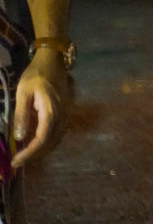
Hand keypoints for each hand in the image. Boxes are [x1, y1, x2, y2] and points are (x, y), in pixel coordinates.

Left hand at [12, 49, 69, 167]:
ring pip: (56, 139)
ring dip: (42, 150)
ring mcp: (66, 114)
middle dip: (35, 155)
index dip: (30, 152)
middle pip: (51, 142)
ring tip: (25, 156)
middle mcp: (62, 115)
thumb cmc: (36, 75)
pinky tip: (35, 144)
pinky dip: (47, 142)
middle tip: (17, 162)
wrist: (53, 61)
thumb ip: (21, 115)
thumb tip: (19, 137)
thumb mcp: (23, 92)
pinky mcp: (65, 113)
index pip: (42, 138)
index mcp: (51, 111)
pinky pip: (58, 133)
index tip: (16, 160)